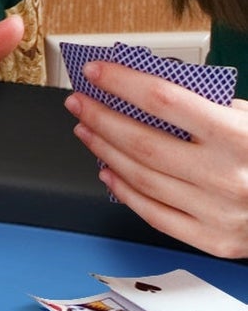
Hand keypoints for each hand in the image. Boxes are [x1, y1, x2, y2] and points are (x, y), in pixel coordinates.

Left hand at [69, 64, 247, 257]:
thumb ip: (205, 105)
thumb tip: (143, 85)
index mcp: (239, 136)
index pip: (164, 100)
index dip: (122, 82)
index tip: (95, 71)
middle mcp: (227, 176)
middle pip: (143, 142)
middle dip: (101, 117)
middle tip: (79, 101)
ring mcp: (219, 212)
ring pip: (141, 178)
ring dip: (104, 151)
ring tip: (88, 130)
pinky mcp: (213, 240)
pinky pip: (153, 213)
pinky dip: (123, 190)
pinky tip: (107, 171)